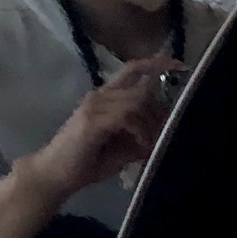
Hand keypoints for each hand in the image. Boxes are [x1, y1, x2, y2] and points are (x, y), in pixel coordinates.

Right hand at [22, 55, 178, 199]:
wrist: (56, 174)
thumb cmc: (88, 160)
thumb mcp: (124, 147)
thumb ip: (142, 135)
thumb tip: (165, 132)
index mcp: (107, 97)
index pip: (133, 69)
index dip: (156, 64)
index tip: (180, 65)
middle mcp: (100, 95)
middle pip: (142, 89)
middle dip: (159, 113)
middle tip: (162, 135)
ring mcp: (94, 106)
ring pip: (137, 102)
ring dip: (150, 125)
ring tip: (148, 145)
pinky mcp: (92, 121)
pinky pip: (127, 116)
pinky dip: (140, 131)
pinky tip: (140, 146)